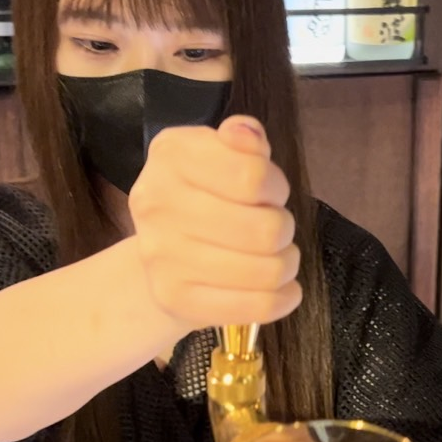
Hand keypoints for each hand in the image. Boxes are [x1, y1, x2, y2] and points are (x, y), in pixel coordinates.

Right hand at [129, 115, 302, 329]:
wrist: (160, 251)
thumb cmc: (206, 195)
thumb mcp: (223, 154)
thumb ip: (244, 141)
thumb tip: (245, 135)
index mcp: (170, 154)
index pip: (253, 176)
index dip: (275, 186)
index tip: (268, 193)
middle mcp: (155, 202)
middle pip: (264, 228)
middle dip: (283, 228)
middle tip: (274, 229)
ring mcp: (161, 255)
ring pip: (266, 269)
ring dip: (285, 264)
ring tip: (276, 258)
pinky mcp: (174, 298)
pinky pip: (255, 306)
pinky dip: (282, 299)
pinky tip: (281, 290)